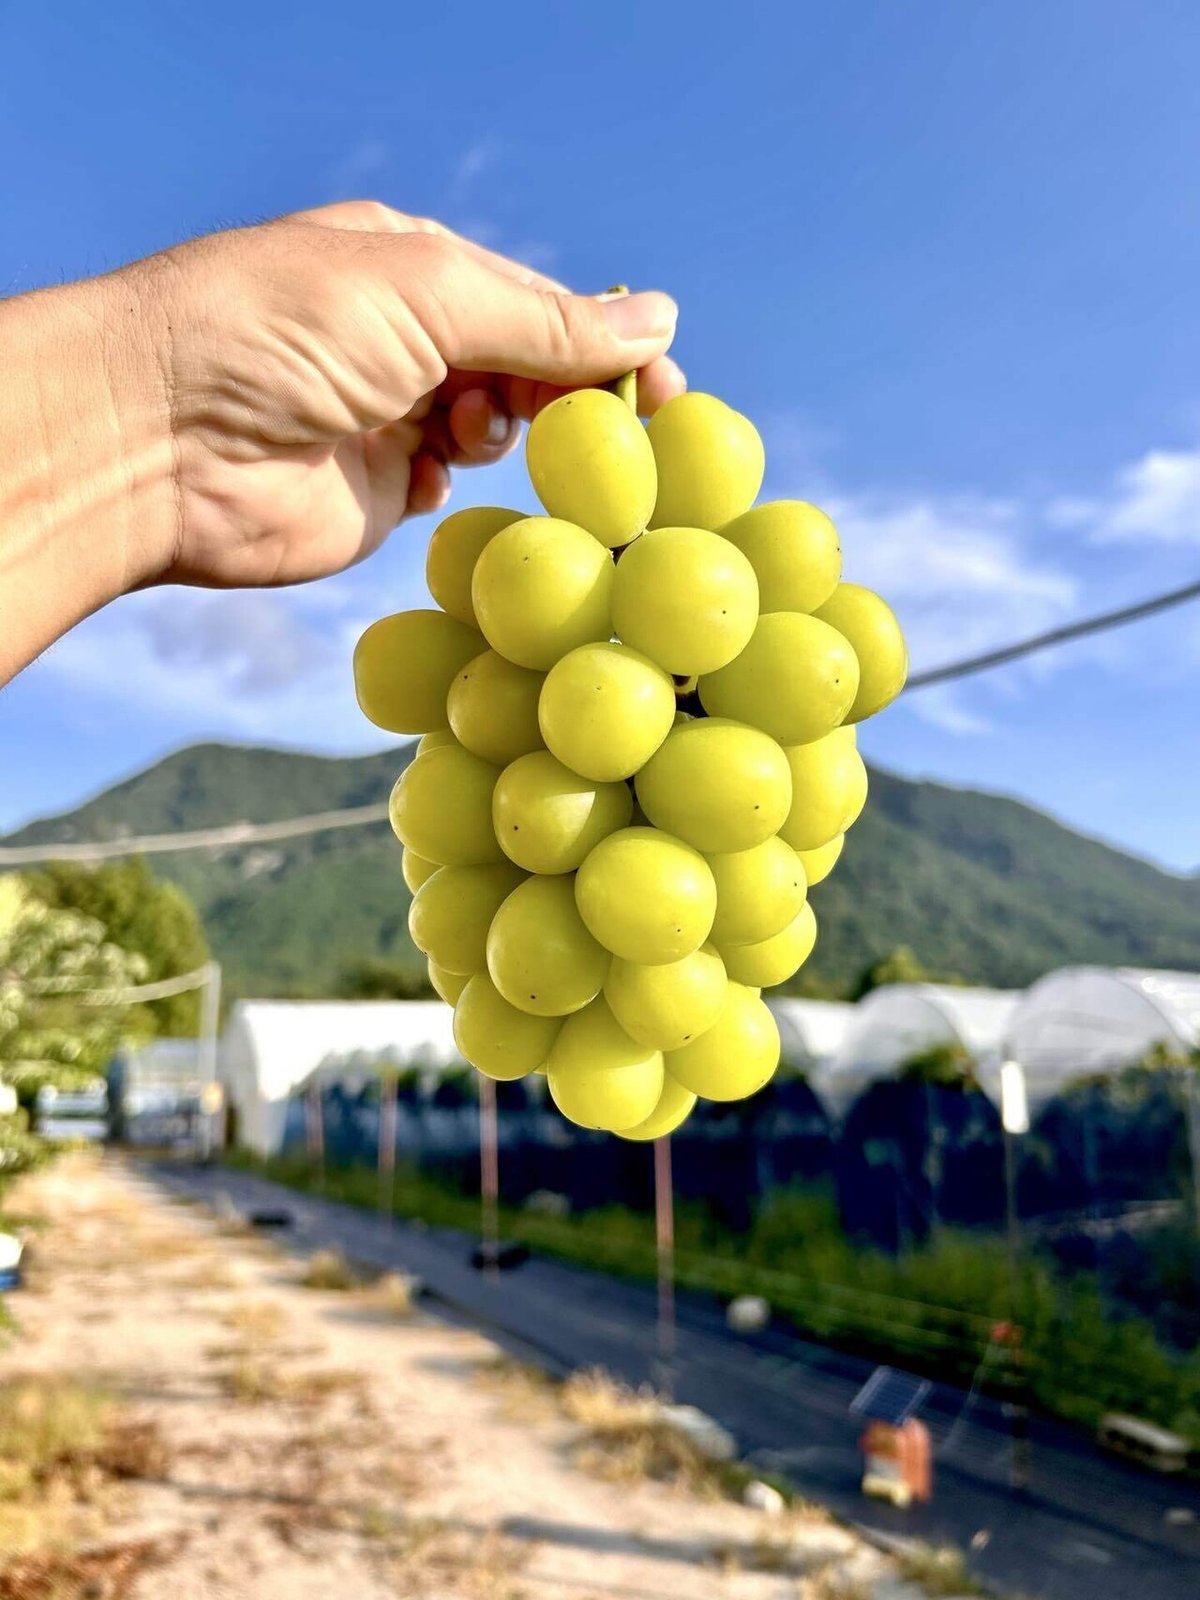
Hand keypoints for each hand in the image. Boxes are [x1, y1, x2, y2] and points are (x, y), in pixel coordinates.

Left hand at [121, 201, 682, 589]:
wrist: (162, 439)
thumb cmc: (279, 330)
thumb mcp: (427, 292)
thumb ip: (545, 317)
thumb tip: (657, 318)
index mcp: (414, 266)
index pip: (538, 302)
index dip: (606, 344)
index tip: (665, 389)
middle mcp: (406, 339)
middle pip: (529, 369)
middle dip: (571, 395)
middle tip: (617, 432)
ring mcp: (393, 417)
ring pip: (501, 431)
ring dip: (506, 434)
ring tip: (462, 428)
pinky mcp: (378, 492)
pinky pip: (454, 488)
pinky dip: (459, 482)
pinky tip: (428, 472)